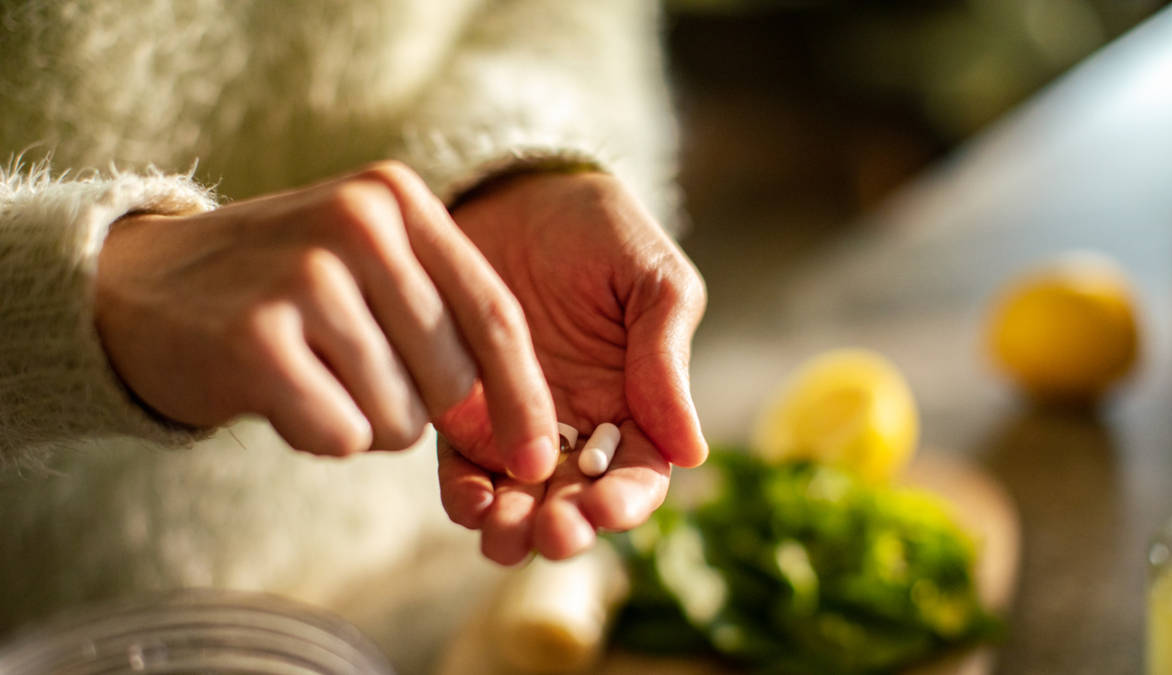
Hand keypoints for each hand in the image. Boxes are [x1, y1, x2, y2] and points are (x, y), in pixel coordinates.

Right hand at [95, 161, 559, 470]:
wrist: (137, 289)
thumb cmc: (279, 290)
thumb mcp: (365, 263)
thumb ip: (444, 313)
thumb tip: (524, 422)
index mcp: (397, 198)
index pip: (496, 314)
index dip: (525, 397)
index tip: (540, 458)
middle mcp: (359, 222)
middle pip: (452, 379)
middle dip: (416, 407)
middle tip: (350, 373)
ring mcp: (307, 276)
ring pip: (398, 418)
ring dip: (362, 421)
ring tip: (309, 373)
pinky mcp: (257, 338)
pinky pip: (340, 436)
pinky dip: (316, 434)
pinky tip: (277, 392)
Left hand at [436, 171, 707, 563]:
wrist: (516, 190)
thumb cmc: (599, 229)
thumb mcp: (652, 281)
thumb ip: (667, 358)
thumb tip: (692, 452)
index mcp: (636, 404)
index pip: (638, 475)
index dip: (626, 502)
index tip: (606, 509)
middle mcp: (577, 427)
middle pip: (576, 502)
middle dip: (564, 528)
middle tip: (550, 533)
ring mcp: (516, 422)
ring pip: (518, 498)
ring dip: (512, 527)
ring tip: (502, 533)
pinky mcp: (461, 409)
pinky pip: (462, 465)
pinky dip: (464, 493)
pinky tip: (467, 500)